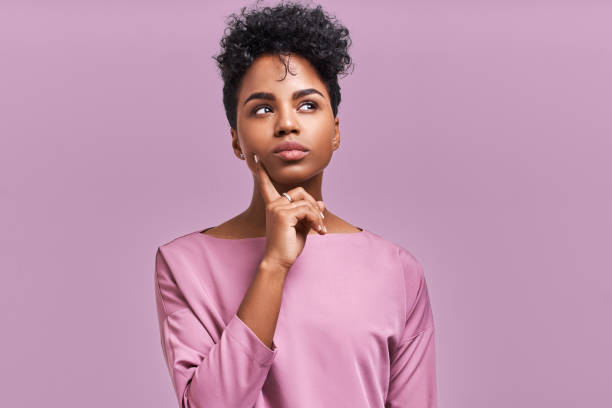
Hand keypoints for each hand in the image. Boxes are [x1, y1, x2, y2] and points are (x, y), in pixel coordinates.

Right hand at [246, 151, 326, 269]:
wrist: (279, 261)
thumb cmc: (288, 246)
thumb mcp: (302, 227)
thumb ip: (309, 213)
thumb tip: (322, 203)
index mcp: (274, 206)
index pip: (267, 187)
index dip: (263, 174)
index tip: (258, 161)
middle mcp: (273, 205)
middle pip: (300, 192)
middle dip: (314, 205)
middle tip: (320, 221)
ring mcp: (277, 208)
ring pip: (306, 202)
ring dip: (318, 216)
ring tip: (320, 229)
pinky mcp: (283, 214)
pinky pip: (307, 210)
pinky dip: (316, 220)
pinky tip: (318, 230)